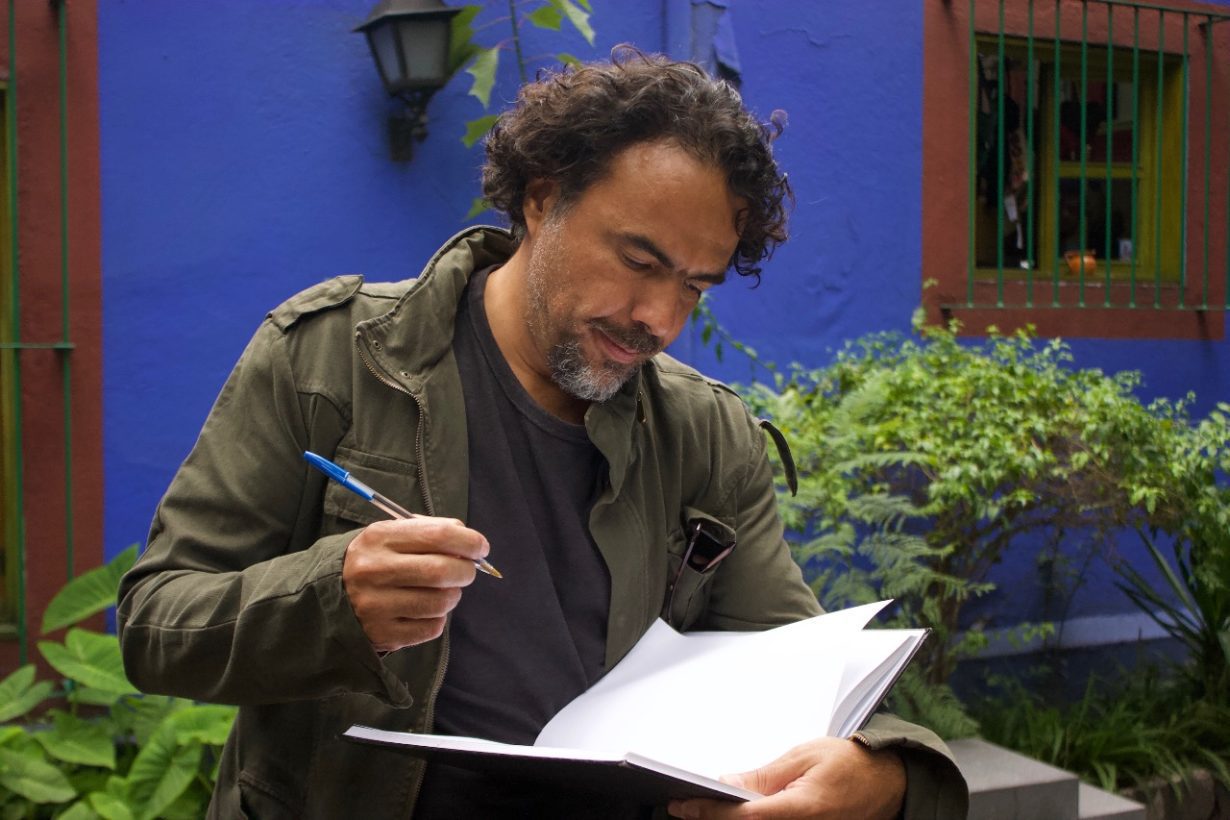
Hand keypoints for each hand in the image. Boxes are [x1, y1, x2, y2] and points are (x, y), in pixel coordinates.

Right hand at [342, 517, 489, 652]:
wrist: (330, 595)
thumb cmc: (375, 560)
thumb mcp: (391, 535)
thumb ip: (429, 531)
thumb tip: (470, 541)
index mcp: (379, 538)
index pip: (438, 535)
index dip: (469, 541)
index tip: (481, 547)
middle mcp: (374, 570)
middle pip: (442, 571)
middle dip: (466, 571)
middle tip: (467, 571)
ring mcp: (376, 605)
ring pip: (441, 602)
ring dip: (452, 595)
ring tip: (442, 590)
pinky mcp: (382, 634)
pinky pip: (431, 627)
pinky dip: (437, 618)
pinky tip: (424, 609)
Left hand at [668, 737, 905, 819]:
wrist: (889, 782)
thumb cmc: (852, 764)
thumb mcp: (802, 757)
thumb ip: (763, 776)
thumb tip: (726, 784)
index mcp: (802, 808)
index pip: (745, 817)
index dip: (710, 812)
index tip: (683, 804)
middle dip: (712, 819)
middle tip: (683, 807)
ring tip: (699, 808)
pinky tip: (731, 813)